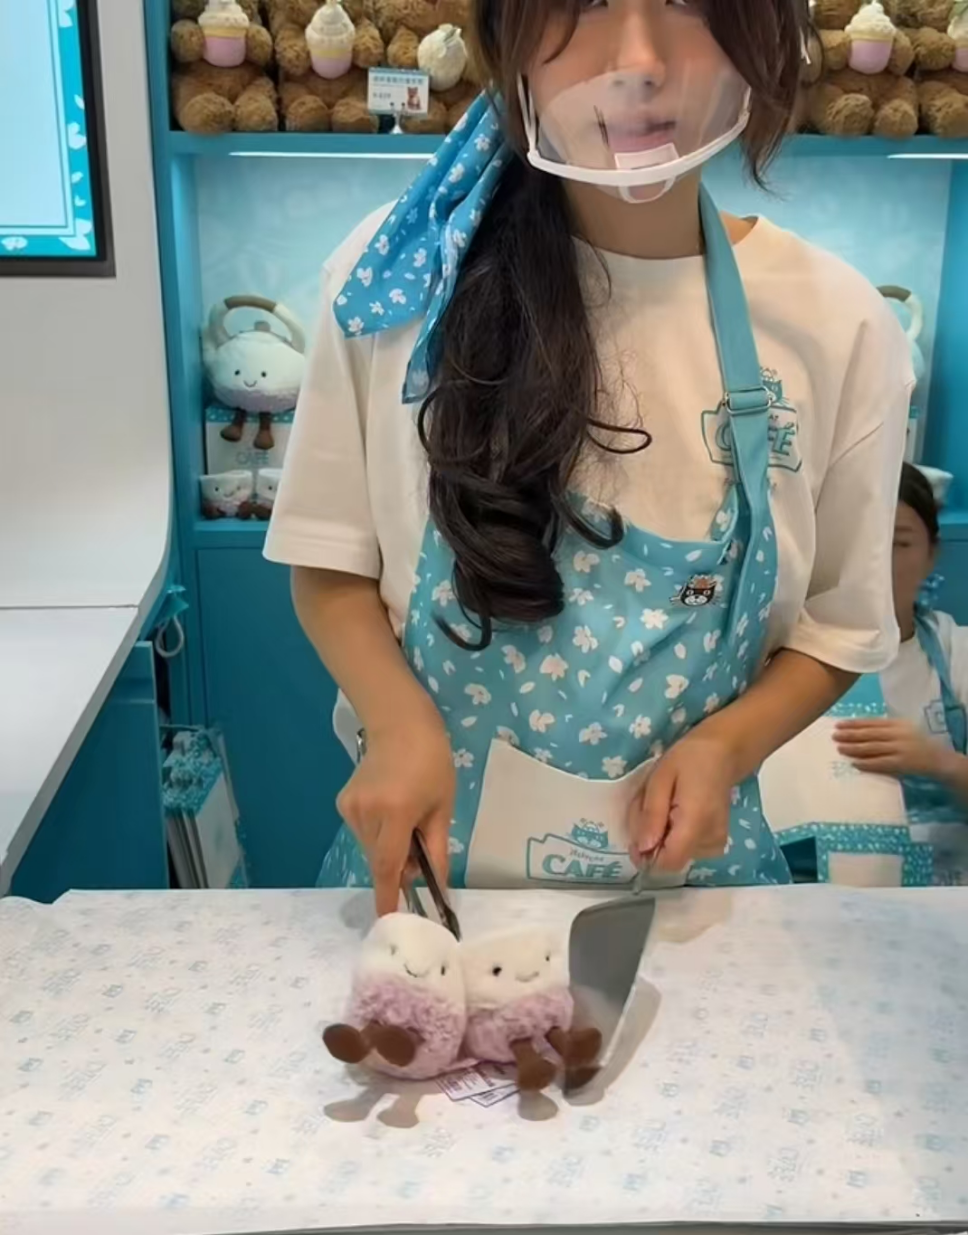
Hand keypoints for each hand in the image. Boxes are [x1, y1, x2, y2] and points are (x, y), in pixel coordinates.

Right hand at [337, 709, 455, 916]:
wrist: (400, 724)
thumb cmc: (432, 762)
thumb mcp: (442, 807)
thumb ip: (436, 849)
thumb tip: (435, 886)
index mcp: (395, 813)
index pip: (388, 866)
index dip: (388, 896)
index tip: (388, 920)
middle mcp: (367, 813)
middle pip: (379, 860)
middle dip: (398, 869)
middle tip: (419, 857)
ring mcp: (351, 808)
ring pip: (370, 848)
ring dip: (388, 849)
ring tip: (406, 823)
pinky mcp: (344, 803)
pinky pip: (362, 832)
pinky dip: (378, 834)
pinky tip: (390, 810)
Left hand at [626, 730, 737, 872]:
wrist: (722, 753)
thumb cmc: (688, 759)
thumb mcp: (659, 779)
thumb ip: (651, 815)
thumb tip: (643, 849)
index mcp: (696, 823)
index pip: (669, 862)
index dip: (646, 857)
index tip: (635, 837)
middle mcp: (711, 840)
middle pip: (670, 859)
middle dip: (652, 840)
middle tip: (649, 808)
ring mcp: (717, 843)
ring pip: (676, 854)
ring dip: (662, 836)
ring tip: (664, 806)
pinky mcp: (717, 843)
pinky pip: (686, 849)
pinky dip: (674, 836)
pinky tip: (676, 813)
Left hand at [835, 717, 950, 779]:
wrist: (939, 759)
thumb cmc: (916, 743)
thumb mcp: (903, 730)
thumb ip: (885, 729)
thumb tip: (857, 730)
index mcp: (897, 723)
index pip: (871, 722)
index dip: (854, 723)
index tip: (838, 724)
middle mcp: (898, 734)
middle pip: (869, 734)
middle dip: (850, 735)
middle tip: (834, 736)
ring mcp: (900, 748)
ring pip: (872, 748)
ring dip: (854, 748)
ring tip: (840, 748)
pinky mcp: (902, 763)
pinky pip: (880, 763)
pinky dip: (866, 763)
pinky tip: (854, 763)